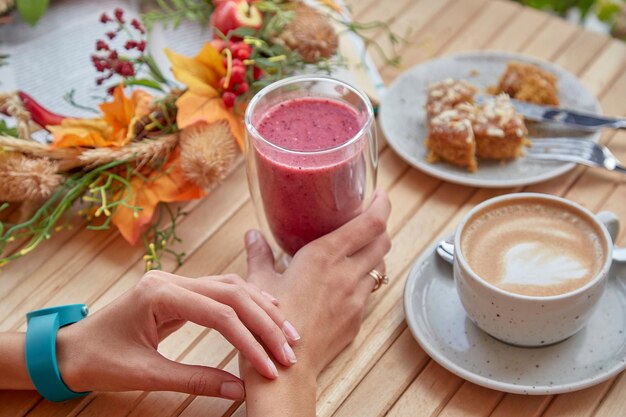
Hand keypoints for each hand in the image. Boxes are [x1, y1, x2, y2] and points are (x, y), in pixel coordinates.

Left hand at [55, 272, 300, 399]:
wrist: (69, 349)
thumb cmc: (99, 361)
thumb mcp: (146, 375)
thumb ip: (195, 380)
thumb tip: (239, 390)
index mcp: (158, 294)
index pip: (219, 313)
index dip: (250, 341)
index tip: (271, 366)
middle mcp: (170, 280)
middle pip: (232, 294)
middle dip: (265, 323)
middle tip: (290, 349)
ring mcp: (175, 282)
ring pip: (231, 288)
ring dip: (261, 310)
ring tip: (287, 333)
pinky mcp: (179, 291)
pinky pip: (221, 292)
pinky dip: (247, 305)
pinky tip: (266, 315)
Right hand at [243, 190, 391, 377]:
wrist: (285, 369)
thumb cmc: (267, 324)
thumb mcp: (258, 282)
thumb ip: (259, 254)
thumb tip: (253, 235)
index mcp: (324, 256)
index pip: (371, 222)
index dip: (382, 205)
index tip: (380, 195)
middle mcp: (347, 273)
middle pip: (382, 240)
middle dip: (380, 225)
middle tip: (369, 218)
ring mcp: (355, 298)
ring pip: (380, 265)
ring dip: (374, 253)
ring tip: (358, 249)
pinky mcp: (356, 318)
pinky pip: (369, 290)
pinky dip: (365, 279)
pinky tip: (347, 281)